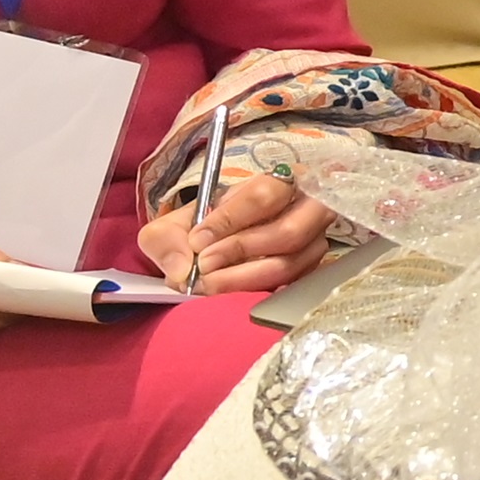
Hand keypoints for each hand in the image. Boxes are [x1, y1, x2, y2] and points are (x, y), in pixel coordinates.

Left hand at [141, 162, 334, 294]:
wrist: (216, 248)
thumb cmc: (204, 229)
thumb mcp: (175, 224)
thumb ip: (167, 239)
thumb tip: (181, 270)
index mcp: (275, 183)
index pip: (263, 196)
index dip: (230, 220)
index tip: (197, 241)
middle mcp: (306, 210)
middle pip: (288, 232)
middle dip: (240, 251)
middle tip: (204, 266)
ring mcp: (313, 243)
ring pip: (291, 264)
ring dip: (245, 278)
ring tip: (210, 283)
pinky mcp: (309, 273)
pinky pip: (292, 287)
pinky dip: (259, 293)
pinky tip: (233, 296)